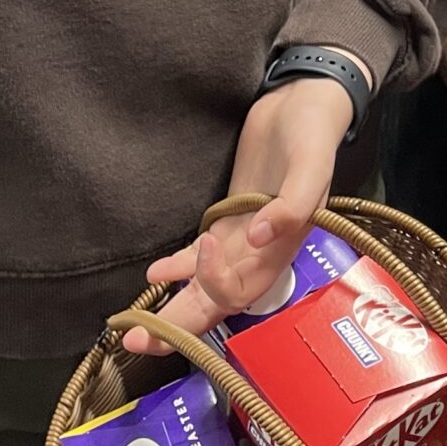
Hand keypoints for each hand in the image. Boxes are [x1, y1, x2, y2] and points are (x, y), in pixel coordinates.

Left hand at [126, 74, 356, 351]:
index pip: (242, 288)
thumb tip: (257, 238)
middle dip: (178, 327)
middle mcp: (261, 253)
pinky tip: (155, 274)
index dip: (216, 281)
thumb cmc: (313, 133)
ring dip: (172, 312)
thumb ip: (293, 203)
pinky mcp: (229, 221)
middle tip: (136, 341)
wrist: (304, 104)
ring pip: (204, 290)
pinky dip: (177, 271)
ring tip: (133, 329)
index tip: (204, 247)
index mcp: (284, 247)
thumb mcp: (312, 163)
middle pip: (216, 304)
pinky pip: (200, 259)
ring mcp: (243, 240)